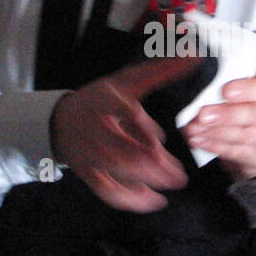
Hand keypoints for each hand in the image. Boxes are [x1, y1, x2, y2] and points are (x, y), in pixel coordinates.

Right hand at [50, 57, 198, 212]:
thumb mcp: (128, 81)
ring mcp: (92, 154)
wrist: (62, 121)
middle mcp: (98, 130)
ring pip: (118, 173)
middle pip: (125, 150)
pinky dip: (132, 200)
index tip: (160, 138)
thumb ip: (161, 71)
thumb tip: (193, 55)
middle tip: (181, 174)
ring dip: (147, 183)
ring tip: (173, 186)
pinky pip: (109, 191)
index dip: (143, 127)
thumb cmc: (100, 100)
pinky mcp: (89, 173)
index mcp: (108, 102)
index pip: (125, 113)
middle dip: (156, 165)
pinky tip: (154, 201)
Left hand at [183, 75, 255, 181]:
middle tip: (203, 115)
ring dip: (214, 132)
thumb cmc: (251, 111)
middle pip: (254, 115)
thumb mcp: (246, 96)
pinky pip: (234, 152)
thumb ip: (230, 93)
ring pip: (243, 135)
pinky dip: (213, 146)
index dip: (246, 90)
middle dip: (226, 114)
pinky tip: (199, 140)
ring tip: (194, 129)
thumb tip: (204, 94)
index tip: (225, 91)